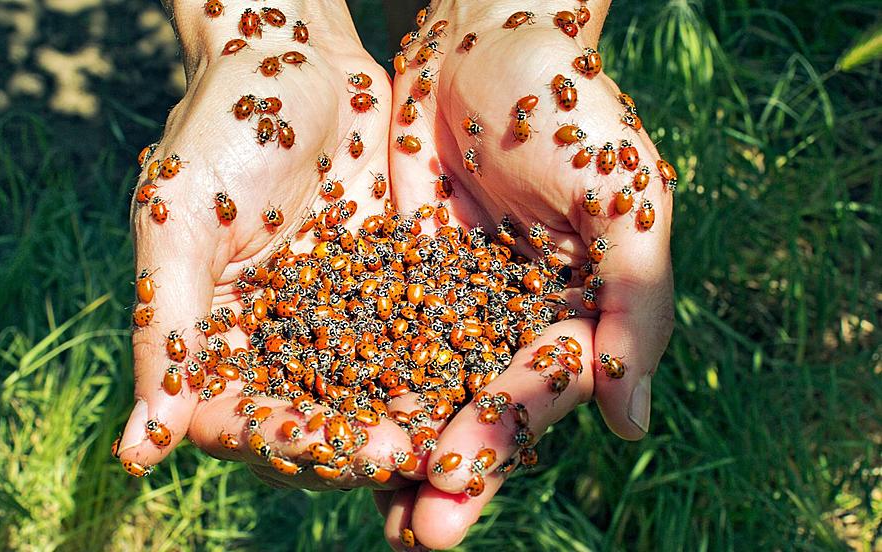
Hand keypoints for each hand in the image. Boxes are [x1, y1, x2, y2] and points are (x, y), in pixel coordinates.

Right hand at [116, 0, 418, 490]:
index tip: (333, 449)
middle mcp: (273, 341)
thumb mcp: (180, 220)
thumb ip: (167, 328)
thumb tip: (133, 454)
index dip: (284, 442)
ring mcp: (335, 319)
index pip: (239, 420)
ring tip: (454, 434)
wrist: (300, 58)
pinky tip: (480, 379)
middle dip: (360, 444)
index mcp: (211, 338)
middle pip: (313, 421)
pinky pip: (417, 339)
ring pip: (370, 394)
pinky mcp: (389, 288)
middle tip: (414, 455)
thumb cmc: (221, 125)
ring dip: (409, 420)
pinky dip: (444, 365)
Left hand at [383, 1, 673, 546]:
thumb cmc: (570, 107)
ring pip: (426, 392)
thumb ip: (636, 303)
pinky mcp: (397, 279)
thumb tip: (631, 424)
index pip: (540, 392)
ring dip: (401, 453)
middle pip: (482, 411)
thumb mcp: (622, 197)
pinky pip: (375, 342)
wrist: (486, 38)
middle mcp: (513, 323)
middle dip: (452, 472)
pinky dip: (356, 388)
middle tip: (419, 534)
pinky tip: (326, 430)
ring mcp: (453, 306)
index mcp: (577, 315)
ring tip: (375, 515)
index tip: (457, 480)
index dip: (503, 438)